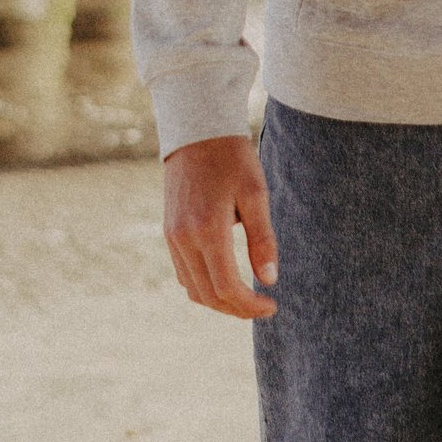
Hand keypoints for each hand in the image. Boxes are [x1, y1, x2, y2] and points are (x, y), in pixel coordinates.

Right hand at [163, 134, 277, 317]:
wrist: (196, 131)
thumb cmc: (232, 159)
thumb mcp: (255, 194)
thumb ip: (262, 239)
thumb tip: (269, 280)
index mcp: (207, 229)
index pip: (227, 287)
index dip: (250, 305)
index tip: (272, 306)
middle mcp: (184, 238)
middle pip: (208, 295)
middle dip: (237, 309)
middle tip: (262, 308)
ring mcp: (172, 237)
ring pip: (193, 289)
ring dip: (219, 301)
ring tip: (247, 298)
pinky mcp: (169, 232)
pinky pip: (183, 273)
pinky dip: (204, 285)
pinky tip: (225, 279)